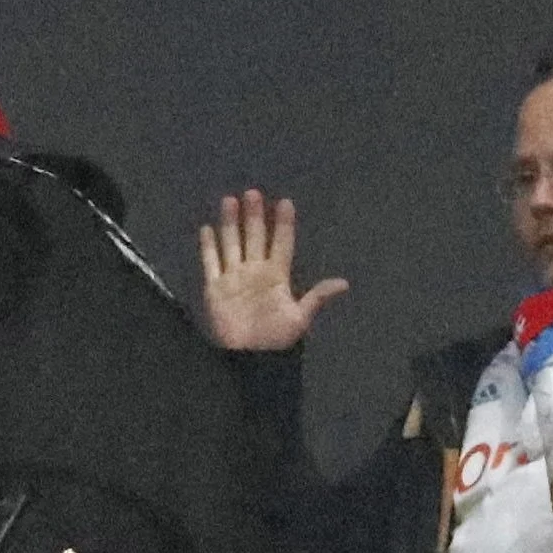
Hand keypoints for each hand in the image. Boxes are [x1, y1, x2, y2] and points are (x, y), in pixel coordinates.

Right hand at [194, 189, 346, 353]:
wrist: (250, 359)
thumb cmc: (277, 339)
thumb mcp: (300, 318)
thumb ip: (317, 297)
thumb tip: (344, 284)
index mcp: (277, 276)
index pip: (281, 243)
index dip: (283, 224)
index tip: (285, 203)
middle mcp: (255, 271)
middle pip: (254, 237)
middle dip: (254, 216)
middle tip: (253, 193)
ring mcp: (234, 278)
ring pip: (231, 244)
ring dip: (230, 223)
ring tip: (230, 201)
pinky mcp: (215, 288)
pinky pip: (211, 263)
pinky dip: (208, 247)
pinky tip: (208, 229)